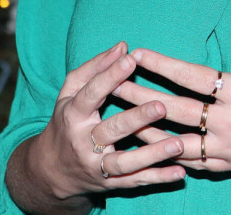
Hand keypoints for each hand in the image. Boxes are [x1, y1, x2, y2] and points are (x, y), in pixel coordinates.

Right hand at [22, 41, 186, 201]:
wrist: (50, 172)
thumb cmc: (66, 121)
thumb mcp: (70, 93)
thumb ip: (94, 67)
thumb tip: (122, 46)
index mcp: (73, 115)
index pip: (91, 93)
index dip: (110, 76)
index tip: (131, 59)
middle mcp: (83, 142)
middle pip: (111, 129)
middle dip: (137, 119)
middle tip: (162, 106)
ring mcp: (97, 166)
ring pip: (125, 162)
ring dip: (153, 154)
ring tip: (178, 144)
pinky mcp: (109, 184)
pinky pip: (136, 182)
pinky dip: (158, 178)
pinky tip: (180, 171)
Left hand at [115, 5, 230, 184]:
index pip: (192, 76)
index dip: (161, 63)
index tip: (137, 53)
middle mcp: (229, 122)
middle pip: (173, 109)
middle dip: (139, 95)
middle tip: (111, 85)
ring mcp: (228, 148)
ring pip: (175, 141)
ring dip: (145, 130)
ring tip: (119, 121)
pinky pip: (193, 163)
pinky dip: (170, 155)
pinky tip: (151, 150)